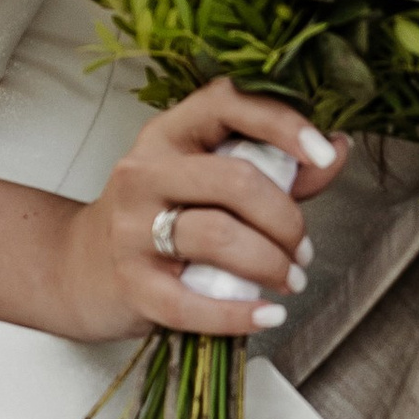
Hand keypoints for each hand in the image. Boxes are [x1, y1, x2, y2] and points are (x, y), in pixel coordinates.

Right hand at [63, 83, 344, 341]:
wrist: (80, 268)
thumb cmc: (161, 218)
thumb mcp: (213, 180)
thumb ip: (276, 167)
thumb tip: (338, 148)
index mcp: (170, 134)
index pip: (227, 103)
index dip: (282, 124)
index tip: (323, 152)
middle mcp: (145, 171)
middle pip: (234, 181)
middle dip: (286, 220)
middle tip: (304, 251)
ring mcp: (131, 228)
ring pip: (218, 237)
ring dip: (271, 264)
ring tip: (290, 280)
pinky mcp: (129, 283)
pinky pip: (191, 303)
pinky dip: (239, 315)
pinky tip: (267, 314)